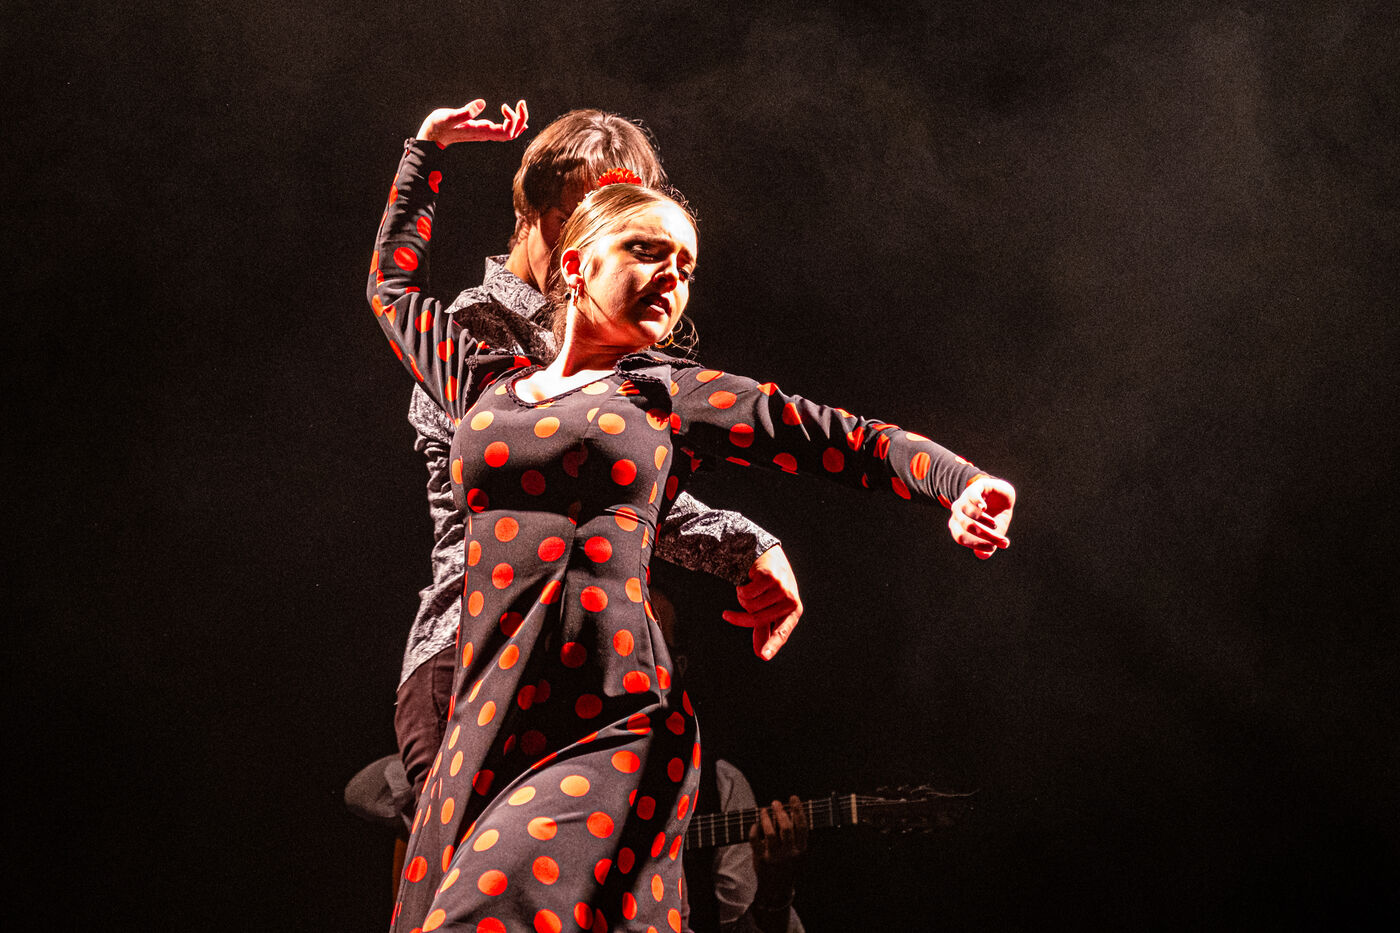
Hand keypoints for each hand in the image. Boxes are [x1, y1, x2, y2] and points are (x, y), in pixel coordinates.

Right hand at [416, 98, 527, 145]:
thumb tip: (482, 103)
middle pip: (513, 133)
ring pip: (510, 132)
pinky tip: (518, 119)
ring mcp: (485, 133)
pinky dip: (513, 124)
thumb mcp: (448, 117)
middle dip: (521, 119)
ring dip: (518, 120)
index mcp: (481, 132)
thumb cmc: (437, 127)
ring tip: (520, 105)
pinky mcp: (482, 130)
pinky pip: (503, 131)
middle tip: (521, 102)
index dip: (513, 120)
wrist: (431, 137)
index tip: (505, 105)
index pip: (507, 132)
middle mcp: (486, 134)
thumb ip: (464, 112)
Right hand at [722, 545, 802, 659]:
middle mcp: (790, 600)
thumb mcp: (770, 607)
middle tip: (728, 615)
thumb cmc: (771, 585)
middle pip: (757, 618)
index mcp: (793, 611)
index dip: (772, 645)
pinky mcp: (769, 577)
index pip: (782, 631)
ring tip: (749, 588)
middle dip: (740, 617)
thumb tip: (760, 653)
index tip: (763, 657)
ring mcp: (781, 588)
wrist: (768, 555)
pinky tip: (748, 579)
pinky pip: (746, 592)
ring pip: (749, 604)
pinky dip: (741, 587)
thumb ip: (765, 630)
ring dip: (742, 597)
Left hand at [749, 796, 807, 900]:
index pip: (802, 826)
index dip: (798, 809)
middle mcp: (789, 853)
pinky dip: (754, 829)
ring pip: (770, 833)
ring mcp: (774, 857)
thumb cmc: (789, 868)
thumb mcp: (801, 856)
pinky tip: (755, 824)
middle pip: (786, 828)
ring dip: (766, 818)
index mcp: (801, 850)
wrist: (777, 890)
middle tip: (775, 802)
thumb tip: (795, 812)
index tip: (793, 798)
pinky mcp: (761, 859)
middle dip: (780, 812)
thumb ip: (800, 838)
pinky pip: (755, 840)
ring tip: (764, 810)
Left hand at [948, 475, 1015, 558]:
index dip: (975, 544)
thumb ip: (988, 544)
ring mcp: (965, 497)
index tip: (992, 548)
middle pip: (967, 526)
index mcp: (958, 523)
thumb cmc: (995, 516)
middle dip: (986, 535)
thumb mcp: (994, 533)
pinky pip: (971, 495)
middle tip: (1003, 541)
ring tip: (995, 524)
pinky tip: (984, 508)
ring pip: (970, 512)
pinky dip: (977, 503)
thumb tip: (981, 555)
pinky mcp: (975, 487)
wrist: (1002, 496)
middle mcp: (958, 511)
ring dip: (985, 521)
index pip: (960, 537)